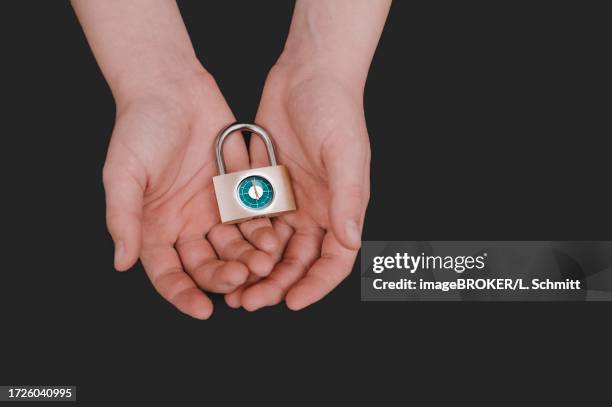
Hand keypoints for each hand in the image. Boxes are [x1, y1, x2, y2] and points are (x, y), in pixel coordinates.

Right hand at [104, 71, 277, 318]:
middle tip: (240, 278)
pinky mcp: (236, 192)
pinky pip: (251, 218)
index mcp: (154, 228)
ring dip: (247, 258)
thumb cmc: (139, 128)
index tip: (202, 310)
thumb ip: (122, 218)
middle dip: (223, 276)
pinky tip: (274, 239)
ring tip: (263, 263)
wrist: (172, 87)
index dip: (183, 294)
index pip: (167, 274)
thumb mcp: (123, 173)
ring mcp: (212, 210)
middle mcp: (184, 225)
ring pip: (233, 246)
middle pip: (205, 265)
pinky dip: (261, 231)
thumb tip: (120, 262)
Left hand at [225, 64, 370, 310]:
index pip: (334, 261)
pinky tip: (223, 255)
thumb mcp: (345, 154)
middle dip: (277, 284)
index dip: (316, 285)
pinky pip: (253, 221)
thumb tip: (351, 241)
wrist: (307, 74)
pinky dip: (241, 241)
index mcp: (342, 208)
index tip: (292, 303)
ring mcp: (291, 200)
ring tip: (233, 288)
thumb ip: (347, 198)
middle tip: (251, 302)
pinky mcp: (266, 186)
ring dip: (255, 269)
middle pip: (298, 261)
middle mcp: (317, 210)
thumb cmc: (336, 110)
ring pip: (273, 247)